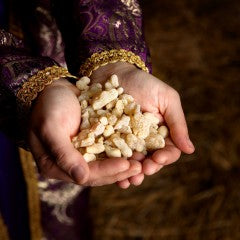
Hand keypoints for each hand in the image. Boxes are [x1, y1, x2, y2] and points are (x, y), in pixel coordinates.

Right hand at [28, 78, 140, 185]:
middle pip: (98, 173)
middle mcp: (69, 164)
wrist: (53, 89)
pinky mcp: (91, 143)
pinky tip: (135, 149)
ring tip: (142, 161)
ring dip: (123, 163)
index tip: (126, 165)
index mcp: (55, 165)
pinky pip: (107, 150)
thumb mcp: (51, 127)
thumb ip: (63, 153)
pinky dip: (120, 151)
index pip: (85, 174)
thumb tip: (82, 178)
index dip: (106, 171)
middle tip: (140, 167)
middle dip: (119, 170)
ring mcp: (81, 154)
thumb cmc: (48, 106)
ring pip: (105, 163)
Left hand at [91, 62, 194, 187]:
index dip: (165, 158)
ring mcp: (126, 141)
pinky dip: (113, 165)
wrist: (114, 74)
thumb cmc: (144, 83)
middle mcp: (144, 140)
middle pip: (149, 160)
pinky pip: (112, 156)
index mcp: (160, 133)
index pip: (167, 151)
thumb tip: (190, 150)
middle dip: (146, 169)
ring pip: (130, 162)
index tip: (159, 160)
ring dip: (130, 173)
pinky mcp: (108, 140)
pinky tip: (111, 171)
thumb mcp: (166, 99)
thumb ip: (178, 123)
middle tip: (142, 174)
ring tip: (127, 180)